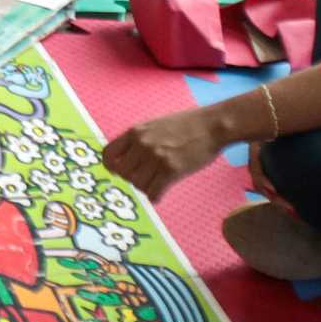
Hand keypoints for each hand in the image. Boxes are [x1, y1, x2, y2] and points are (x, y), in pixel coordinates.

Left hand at [103, 104, 238, 197]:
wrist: (212, 125)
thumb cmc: (186, 125)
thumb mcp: (155, 125)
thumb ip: (139, 139)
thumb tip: (125, 159)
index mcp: (135, 132)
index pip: (108, 154)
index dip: (112, 166)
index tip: (119, 172)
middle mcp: (142, 144)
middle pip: (122, 173)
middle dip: (131, 178)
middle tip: (144, 178)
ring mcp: (156, 157)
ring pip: (137, 185)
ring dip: (145, 187)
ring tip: (156, 183)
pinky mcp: (172, 170)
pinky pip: (154, 193)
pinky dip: (156, 196)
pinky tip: (161, 192)